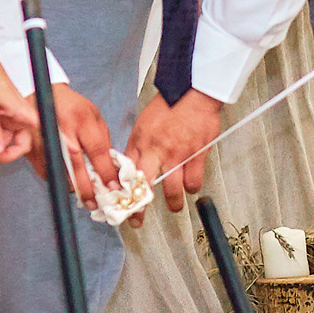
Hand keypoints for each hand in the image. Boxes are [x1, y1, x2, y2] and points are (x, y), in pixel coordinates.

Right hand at [26, 83, 120, 205]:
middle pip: (77, 167)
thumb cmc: (73, 106)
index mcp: (82, 120)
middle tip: (95, 202)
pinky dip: (59, 178)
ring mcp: (45, 142)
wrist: (44, 96)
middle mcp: (63, 132)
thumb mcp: (94, 116)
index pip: (97, 151)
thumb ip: (102, 140)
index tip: (114, 186)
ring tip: (84, 195)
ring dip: (73, 187)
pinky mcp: (33, 150)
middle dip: (88, 188)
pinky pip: (48, 172)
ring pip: (60, 173)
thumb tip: (109, 166)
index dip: (106, 171)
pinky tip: (68, 179)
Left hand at [124, 90, 222, 219]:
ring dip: (172, 203)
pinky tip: (191, 188)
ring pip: (171, 190)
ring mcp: (177, 155)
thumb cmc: (168, 105)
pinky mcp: (196, 155)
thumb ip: (137, 145)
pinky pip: (193, 182)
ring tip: (174, 207)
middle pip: (144, 188)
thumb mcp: (143, 123)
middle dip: (138, 209)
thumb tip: (130, 164)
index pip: (125, 173)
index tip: (117, 205)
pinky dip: (192, 188)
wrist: (192, 92)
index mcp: (140, 142)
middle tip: (137, 220)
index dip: (120, 193)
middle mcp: (156, 151)